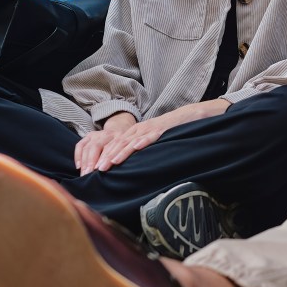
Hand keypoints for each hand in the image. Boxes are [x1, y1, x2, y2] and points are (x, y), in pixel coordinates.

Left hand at [75, 100, 229, 174]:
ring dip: (120, 152)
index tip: (95, 170)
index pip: (117, 145)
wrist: (190, 115)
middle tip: (96, 170)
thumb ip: (143, 152)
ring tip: (109, 163)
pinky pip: (151, 135)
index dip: (106, 156)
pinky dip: (143, 141)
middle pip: (120, 143)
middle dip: (107, 156)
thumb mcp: (154, 142)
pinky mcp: (163, 128)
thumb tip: (133, 171)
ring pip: (132, 140)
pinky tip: (135, 148)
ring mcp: (152, 128)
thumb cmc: (172, 132)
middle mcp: (141, 129)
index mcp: (137, 133)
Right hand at [75, 111, 136, 175]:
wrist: (120, 129)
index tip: (100, 169)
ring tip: (83, 174)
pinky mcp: (89, 135)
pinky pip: (80, 145)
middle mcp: (108, 134)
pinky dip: (78, 156)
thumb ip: (124, 157)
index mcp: (120, 136)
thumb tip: (120, 174)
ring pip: (88, 146)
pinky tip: (79, 166)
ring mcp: (97, 134)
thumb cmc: (124, 146)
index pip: (110, 147)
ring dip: (84, 161)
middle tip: (88, 174)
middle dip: (91, 161)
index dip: (105, 158)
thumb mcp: (128, 149)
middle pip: (97, 146)